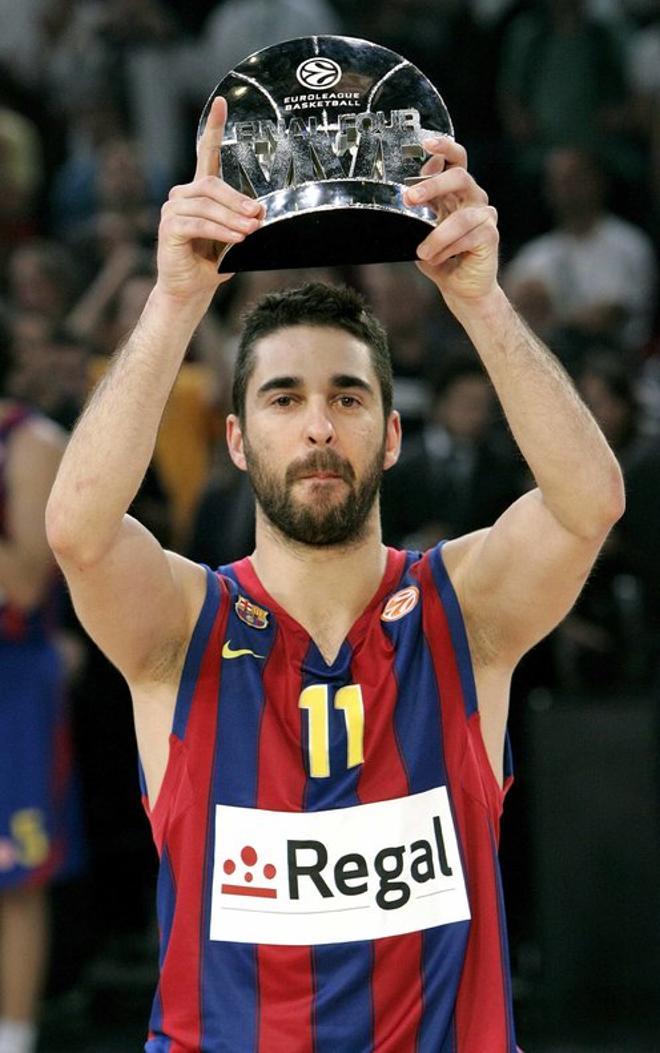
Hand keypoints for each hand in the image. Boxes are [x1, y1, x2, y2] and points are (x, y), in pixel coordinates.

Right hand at [155, 97, 262, 304]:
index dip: (213, 127)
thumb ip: (244, 221)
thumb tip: (263, 213)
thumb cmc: (214, 262)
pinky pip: (198, 223)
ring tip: (251, 230)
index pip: (205, 153)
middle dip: (238, 199)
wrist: (191, 289)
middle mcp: (183, 195)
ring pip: (206, 205)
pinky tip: (237, 238)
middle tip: (259, 214)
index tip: (222, 102)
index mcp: (200, 192)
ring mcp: (172, 209)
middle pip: (212, 185)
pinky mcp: (168, 227)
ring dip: (232, 218)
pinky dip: (220, 231)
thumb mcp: (236, 237)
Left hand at [403, 138, 498, 306]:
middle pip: (460, 177)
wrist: (460, 287)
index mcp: (456, 191)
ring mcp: (485, 215)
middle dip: (433, 185)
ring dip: (437, 236)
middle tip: (410, 198)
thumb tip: (407, 191)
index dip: (445, 147)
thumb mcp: (420, 230)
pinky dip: (448, 249)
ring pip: (462, 216)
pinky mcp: (490, 235)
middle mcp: (473, 198)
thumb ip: (418, 210)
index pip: (456, 159)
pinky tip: (438, 259)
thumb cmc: (440, 256)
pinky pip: (468, 237)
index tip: (427, 143)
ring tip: (423, 252)